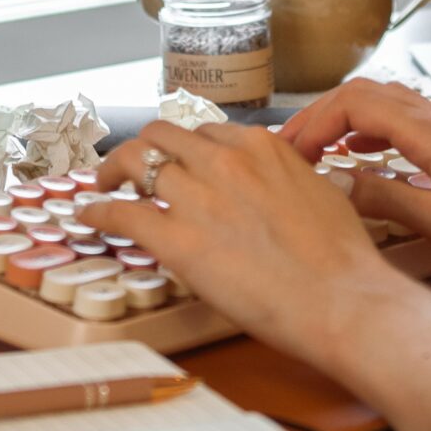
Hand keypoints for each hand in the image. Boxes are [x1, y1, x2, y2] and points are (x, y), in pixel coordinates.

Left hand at [93, 121, 430, 371]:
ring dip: (114, 172)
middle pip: (163, 135)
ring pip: (135, 161)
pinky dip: (98, 211)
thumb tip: (279, 183)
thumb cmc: (341, 259)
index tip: (179, 160)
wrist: (340, 299)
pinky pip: (121, 213)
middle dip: (144, 148)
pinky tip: (88, 215)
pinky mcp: (177, 239)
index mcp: (261, 147)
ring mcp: (198, 197)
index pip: (208, 131)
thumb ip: (289, 178)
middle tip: (133, 168)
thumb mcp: (322, 193)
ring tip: (105, 185)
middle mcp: (225, 160)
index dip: (187, 147)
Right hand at [277, 80, 430, 281]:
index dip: (314, 123)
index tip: (291, 153)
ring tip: (317, 150)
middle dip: (322, 115)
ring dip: (345, 119)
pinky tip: (363, 155)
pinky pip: (405, 119)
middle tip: (292, 147)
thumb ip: (387, 199)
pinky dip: (372, 129)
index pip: (355, 104)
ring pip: (386, 102)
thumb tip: (334, 181)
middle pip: (366, 92)